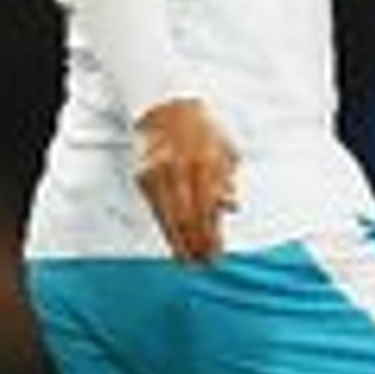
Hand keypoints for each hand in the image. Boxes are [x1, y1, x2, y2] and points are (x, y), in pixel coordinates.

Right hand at [132, 98, 240, 264]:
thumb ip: (228, 179)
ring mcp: (158, 174)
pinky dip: (166, 229)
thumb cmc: (204, 131)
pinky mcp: (143, 177)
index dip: (211, 235)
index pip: (208, 209)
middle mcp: (179, 169)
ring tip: (189, 262)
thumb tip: (231, 207)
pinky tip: (174, 242)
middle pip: (187, 217)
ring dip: (179, 243)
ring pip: (168, 217)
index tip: (217, 255)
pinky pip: (155, 210)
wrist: (169, 109)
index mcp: (205, 161)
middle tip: (204, 264)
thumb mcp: (227, 150)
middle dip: (196, 245)